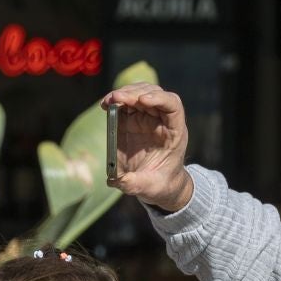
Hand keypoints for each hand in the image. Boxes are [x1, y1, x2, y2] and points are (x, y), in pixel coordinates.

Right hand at [102, 82, 193, 211]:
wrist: (158, 183)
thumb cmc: (159, 184)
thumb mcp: (148, 188)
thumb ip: (133, 184)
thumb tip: (114, 179)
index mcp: (174, 132)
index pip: (173, 106)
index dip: (159, 99)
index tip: (142, 101)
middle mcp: (163, 120)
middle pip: (153, 94)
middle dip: (135, 93)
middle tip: (116, 98)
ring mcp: (148, 117)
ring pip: (140, 93)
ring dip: (125, 93)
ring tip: (109, 100)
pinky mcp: (133, 120)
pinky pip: (127, 103)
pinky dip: (116, 100)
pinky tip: (105, 104)